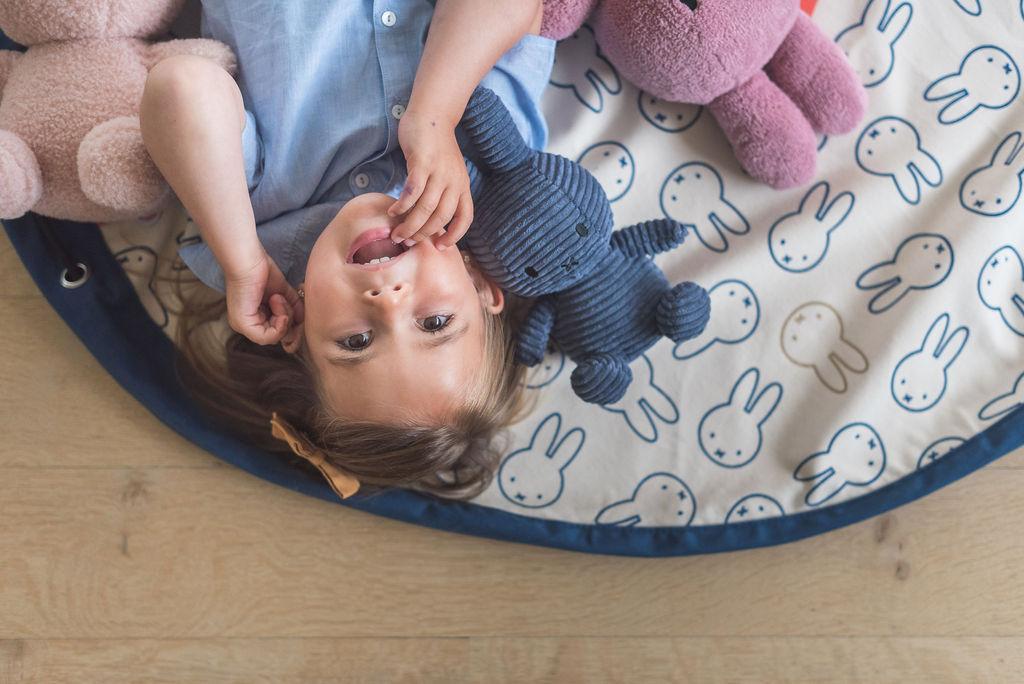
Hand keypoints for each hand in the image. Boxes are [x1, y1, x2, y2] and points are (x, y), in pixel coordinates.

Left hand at [224, 250, 303, 345]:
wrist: (248, 259)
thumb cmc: (262, 270)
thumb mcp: (283, 293)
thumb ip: (293, 307)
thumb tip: (303, 321)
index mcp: (254, 318)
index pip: (278, 333)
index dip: (291, 324)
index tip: (295, 310)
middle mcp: (247, 324)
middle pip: (279, 337)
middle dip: (289, 319)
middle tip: (284, 300)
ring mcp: (243, 326)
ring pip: (275, 337)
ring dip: (284, 315)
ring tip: (277, 297)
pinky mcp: (243, 324)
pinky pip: (269, 337)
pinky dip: (280, 321)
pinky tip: (276, 301)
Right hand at [388, 110, 472, 248]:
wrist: (432, 115)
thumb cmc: (436, 147)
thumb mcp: (448, 172)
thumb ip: (443, 192)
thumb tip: (428, 218)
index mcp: (463, 186)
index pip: (465, 218)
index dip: (455, 235)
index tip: (440, 247)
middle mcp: (454, 182)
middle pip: (441, 218)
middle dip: (423, 234)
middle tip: (407, 241)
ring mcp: (439, 172)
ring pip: (425, 209)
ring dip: (409, 225)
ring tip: (396, 233)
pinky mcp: (423, 163)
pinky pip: (413, 191)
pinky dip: (403, 205)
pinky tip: (394, 211)